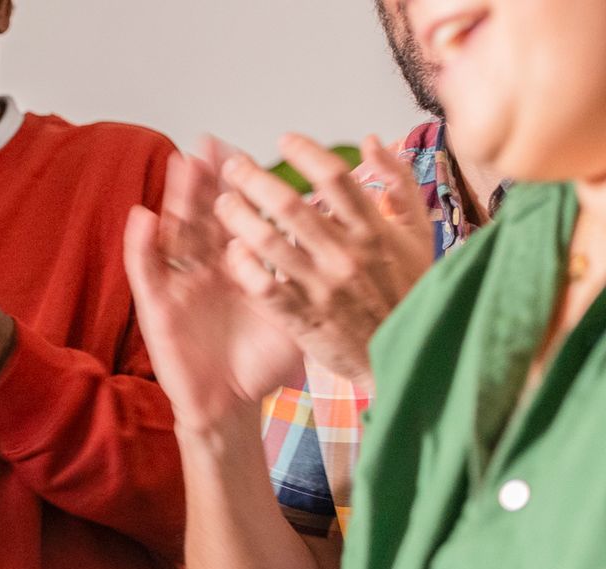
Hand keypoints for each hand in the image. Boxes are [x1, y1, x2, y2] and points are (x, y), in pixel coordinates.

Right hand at [120, 146, 304, 435]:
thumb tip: (352, 241)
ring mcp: (181, 284)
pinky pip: (148, 272)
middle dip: (209, 179)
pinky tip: (143, 217)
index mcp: (242, 266)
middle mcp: (208, 269)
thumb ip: (316, 277)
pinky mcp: (157, 308)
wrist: (229, 405)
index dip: (245, 184)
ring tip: (182, 164)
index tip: (250, 152)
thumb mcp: (299, 314)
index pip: (241, 216)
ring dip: (176, 198)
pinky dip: (141, 245)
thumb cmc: (262, 365)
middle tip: (213, 143)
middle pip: (206, 214)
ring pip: (176, 233)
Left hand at [216, 135, 434, 386]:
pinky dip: (243, 266)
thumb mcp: (420, 232)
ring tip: (221, 202)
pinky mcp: (304, 318)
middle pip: (290, 205)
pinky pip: (264, 287)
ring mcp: (323, 287)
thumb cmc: (412, 289)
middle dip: (255, 179)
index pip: (336, 178)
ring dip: (239, 217)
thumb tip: (371, 140)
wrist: (412, 355)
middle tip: (233, 165)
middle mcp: (346, 254)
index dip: (306, 153)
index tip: (284, 140)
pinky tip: (229, 249)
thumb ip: (398, 183)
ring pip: (269, 243)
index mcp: (375, 229)